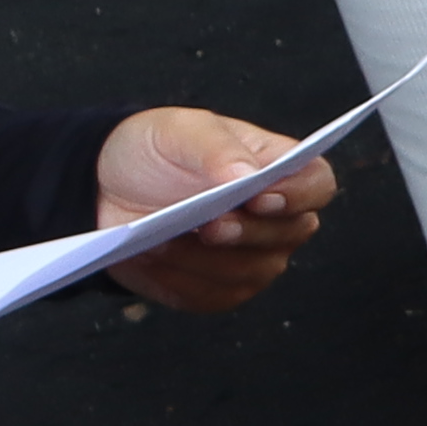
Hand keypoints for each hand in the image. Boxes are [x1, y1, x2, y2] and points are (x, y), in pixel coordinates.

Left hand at [89, 107, 334, 311]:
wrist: (109, 187)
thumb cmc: (158, 150)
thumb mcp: (181, 130)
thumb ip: (217, 148)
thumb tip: (248, 176)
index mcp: (281, 170)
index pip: (316, 185)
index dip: (297, 195)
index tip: (258, 196)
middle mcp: (279, 219)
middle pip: (288, 234)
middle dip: (245, 232)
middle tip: (208, 224)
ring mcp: (254, 258)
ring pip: (247, 271)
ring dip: (201, 258)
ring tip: (158, 240)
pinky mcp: (219, 289)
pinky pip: (209, 295)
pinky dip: (177, 279)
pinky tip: (150, 258)